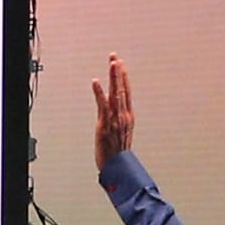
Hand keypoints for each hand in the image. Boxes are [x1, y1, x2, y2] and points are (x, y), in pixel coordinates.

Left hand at [90, 55, 135, 171]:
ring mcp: (115, 119)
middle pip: (122, 89)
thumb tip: (116, 113)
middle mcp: (123, 115)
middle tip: (114, 57)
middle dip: (118, 72)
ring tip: (112, 63)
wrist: (117, 167)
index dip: (123, 77)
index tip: (120, 64)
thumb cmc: (117, 153)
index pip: (126, 92)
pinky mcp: (105, 124)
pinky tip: (96, 81)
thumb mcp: (121, 133)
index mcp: (128, 117)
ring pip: (116, 94)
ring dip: (113, 77)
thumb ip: (119, 120)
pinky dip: (99, 92)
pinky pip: (102, 105)